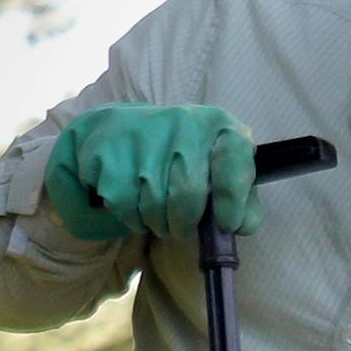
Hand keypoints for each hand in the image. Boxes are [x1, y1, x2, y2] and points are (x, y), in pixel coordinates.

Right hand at [42, 103, 260, 240]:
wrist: (118, 130)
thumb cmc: (179, 158)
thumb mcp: (216, 170)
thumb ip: (241, 200)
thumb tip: (242, 225)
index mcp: (218, 125)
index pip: (233, 159)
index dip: (232, 199)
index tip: (227, 224)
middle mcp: (183, 122)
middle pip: (188, 194)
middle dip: (185, 223)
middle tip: (181, 228)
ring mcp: (143, 134)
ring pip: (154, 205)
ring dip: (157, 223)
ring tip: (157, 213)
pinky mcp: (109, 151)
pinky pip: (125, 206)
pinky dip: (131, 218)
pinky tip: (134, 203)